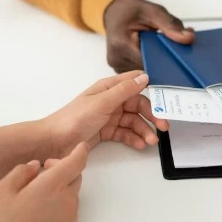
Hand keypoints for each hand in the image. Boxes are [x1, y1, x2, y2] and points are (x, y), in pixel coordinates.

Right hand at [0, 142, 89, 221]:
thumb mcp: (2, 191)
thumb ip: (21, 172)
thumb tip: (35, 166)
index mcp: (52, 185)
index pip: (77, 162)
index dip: (80, 151)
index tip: (80, 146)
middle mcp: (67, 200)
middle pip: (75, 176)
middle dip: (63, 169)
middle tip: (41, 173)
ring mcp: (70, 217)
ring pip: (71, 194)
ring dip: (60, 188)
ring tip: (35, 197)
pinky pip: (69, 211)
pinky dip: (60, 205)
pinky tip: (39, 215)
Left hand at [46, 70, 169, 155]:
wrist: (54, 142)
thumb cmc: (76, 118)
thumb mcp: (103, 102)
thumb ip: (125, 90)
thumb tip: (145, 77)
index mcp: (108, 88)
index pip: (135, 84)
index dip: (151, 90)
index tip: (167, 100)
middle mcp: (110, 100)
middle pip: (138, 105)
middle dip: (151, 115)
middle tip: (164, 127)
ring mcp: (108, 117)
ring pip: (133, 121)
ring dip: (144, 130)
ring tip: (151, 141)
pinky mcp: (106, 132)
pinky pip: (125, 133)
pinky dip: (134, 138)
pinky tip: (140, 144)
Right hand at [103, 0, 193, 71]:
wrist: (114, 12)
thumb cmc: (130, 10)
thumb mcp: (152, 10)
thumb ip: (170, 24)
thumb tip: (188, 38)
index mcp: (121, 43)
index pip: (150, 62)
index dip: (166, 61)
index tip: (180, 59)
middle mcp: (116, 59)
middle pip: (147, 70)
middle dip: (163, 63)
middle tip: (176, 55)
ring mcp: (117, 66)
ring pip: (144, 74)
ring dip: (156, 65)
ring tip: (163, 53)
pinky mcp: (120, 70)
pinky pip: (139, 72)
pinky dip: (149, 65)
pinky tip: (155, 56)